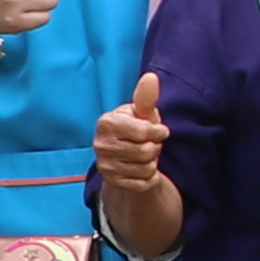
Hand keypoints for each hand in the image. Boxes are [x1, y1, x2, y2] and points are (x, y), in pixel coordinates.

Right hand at [89, 69, 169, 190]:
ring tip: (144, 155)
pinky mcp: (112, 182)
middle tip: (149, 144)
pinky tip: (142, 169)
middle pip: (147, 152)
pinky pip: (144, 183)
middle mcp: (100, 145)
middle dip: (155, 147)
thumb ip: (146, 97)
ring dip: (153, 162)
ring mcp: (105, 165)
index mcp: (107, 123)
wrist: (124, 155)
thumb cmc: (135, 127)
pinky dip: (150, 177)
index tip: (158, 130)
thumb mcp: (141, 112)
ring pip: (147, 168)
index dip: (158, 132)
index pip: (145, 132)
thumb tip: (151, 77)